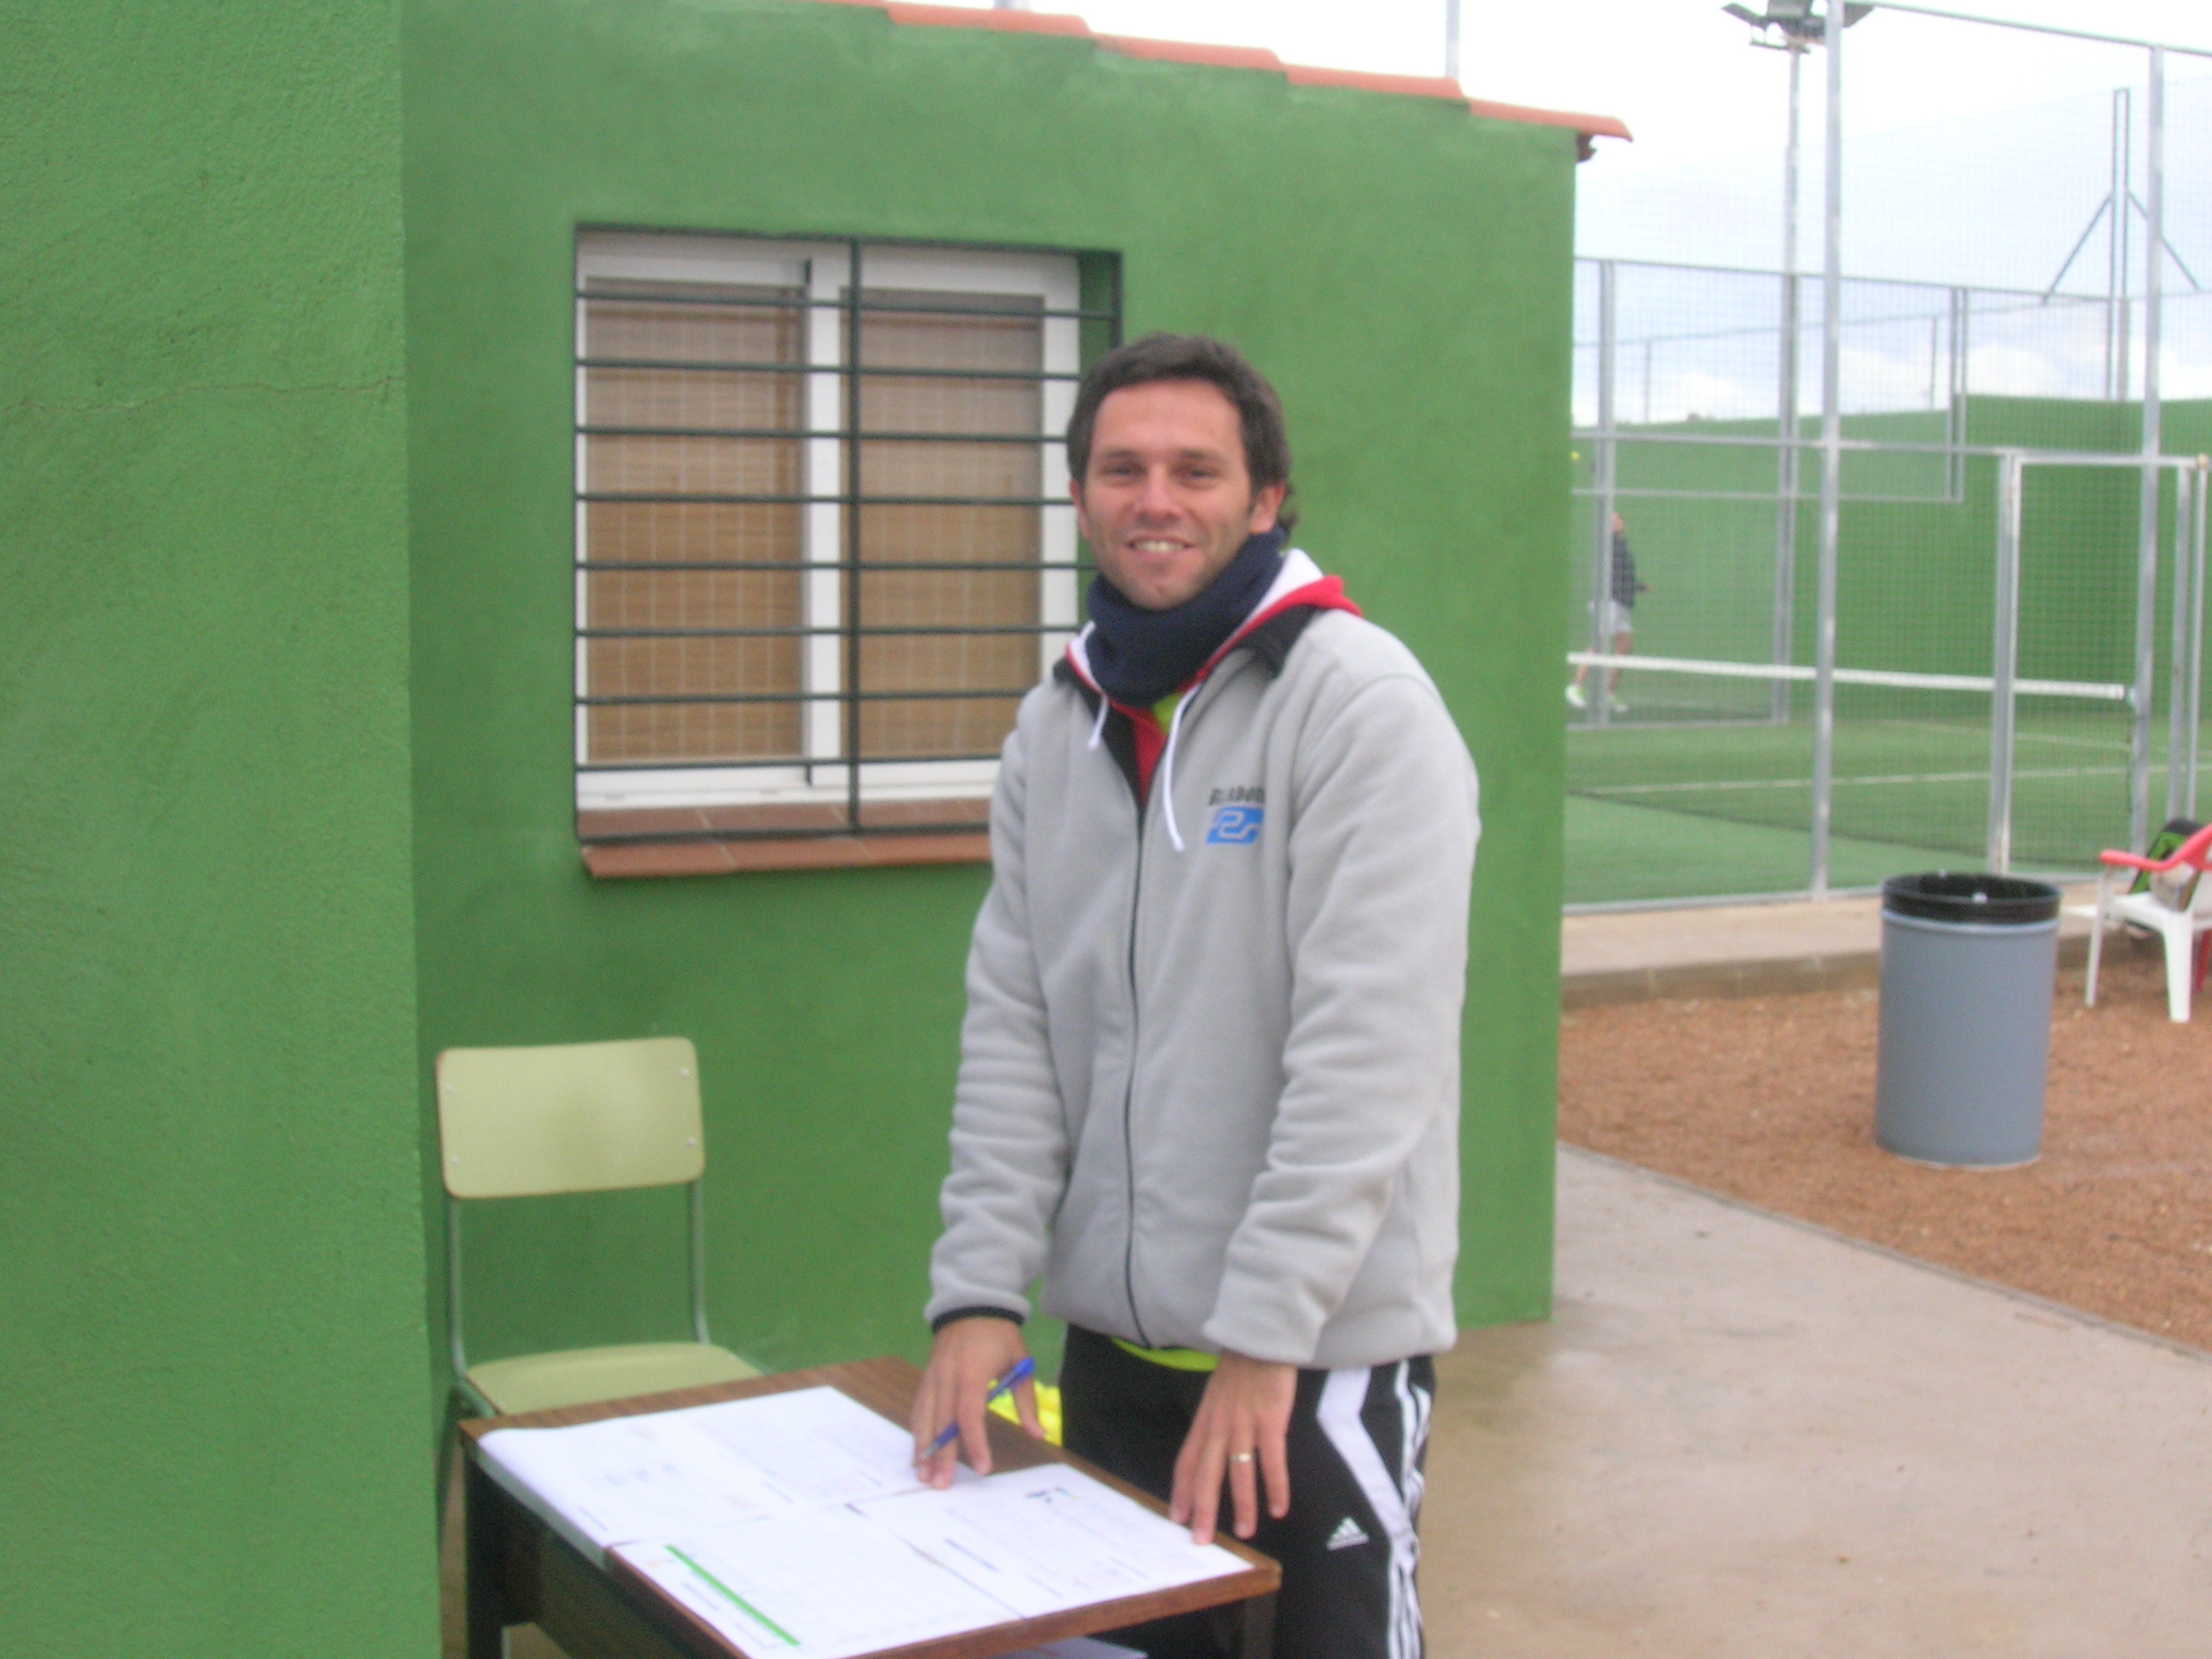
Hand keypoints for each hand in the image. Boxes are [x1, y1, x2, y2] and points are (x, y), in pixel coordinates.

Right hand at [910, 1317, 1040, 1488]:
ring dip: (922, 1448)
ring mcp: (933, 1377)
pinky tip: (918, 1451)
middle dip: (941, 1455)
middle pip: (941, 1422)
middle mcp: (947, 1378)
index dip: (975, 1443)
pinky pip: (919, 1408)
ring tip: (922, 1475)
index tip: (982, 1468)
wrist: (972, 1305)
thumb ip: (1026, 1401)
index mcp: (971, 1374)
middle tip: (941, 1484)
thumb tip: (1038, 1434)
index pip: (970, 1416)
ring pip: (923, 1417)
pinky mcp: (927, 1378)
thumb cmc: (999, 1336)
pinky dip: (917, 1431)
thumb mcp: (1020, 1363)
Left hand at [1169, 1351, 1295, 1545]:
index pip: (1185, 1461)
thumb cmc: (1242, 1367)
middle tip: (1201, 1540)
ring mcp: (1243, 1424)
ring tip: (1245, 1532)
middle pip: (1205, 1474)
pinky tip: (1278, 1508)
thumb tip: (1212, 1448)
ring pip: (1238, 1473)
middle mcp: (1218, 1426)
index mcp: (1204, 1421)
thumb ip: (1214, 1422)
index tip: (1177, 1517)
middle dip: (1202, 1509)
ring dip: (1241, 1506)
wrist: (1262, 1338)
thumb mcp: (1217, 1395)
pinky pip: (1271, 1461)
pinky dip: (1275, 1487)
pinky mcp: (1270, 1421)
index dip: (1180, 1491)